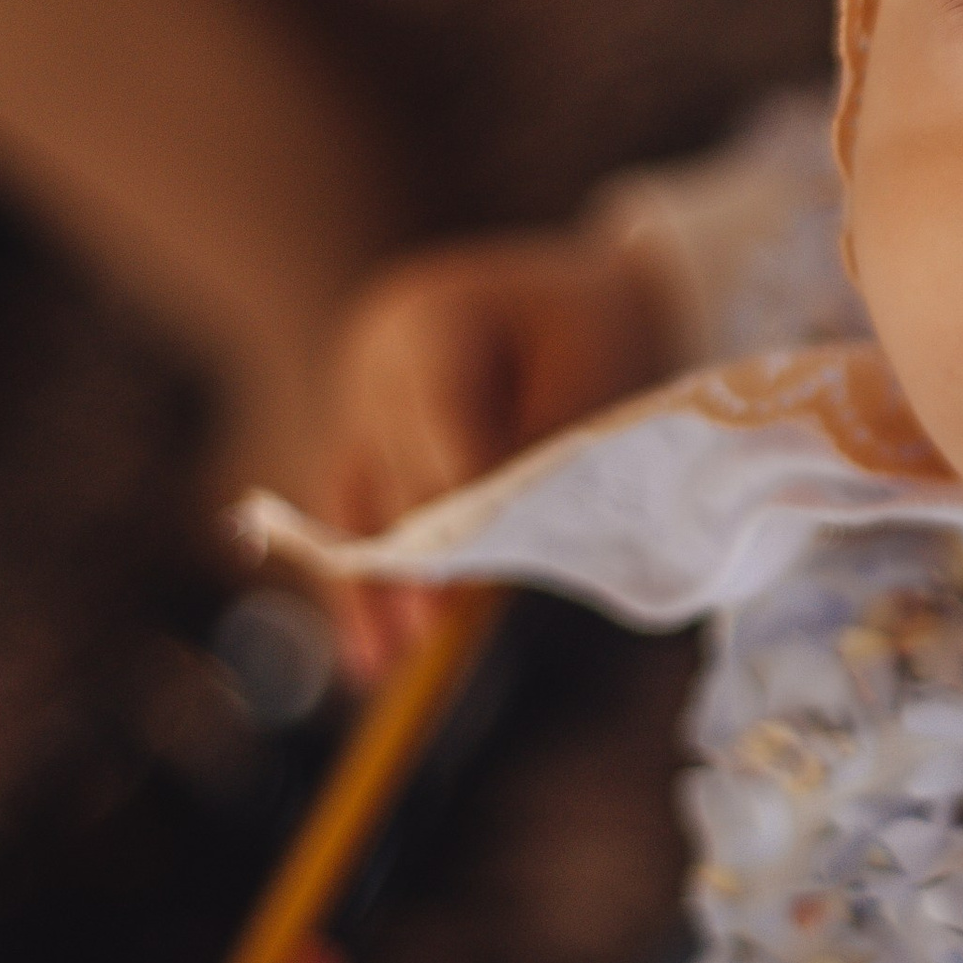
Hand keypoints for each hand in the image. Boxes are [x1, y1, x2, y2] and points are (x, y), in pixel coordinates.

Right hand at [315, 228, 676, 674]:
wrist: (596, 297)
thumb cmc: (606, 337)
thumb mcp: (589, 387)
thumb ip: (535, 462)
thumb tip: (479, 557)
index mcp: (435, 316)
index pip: (434, 414)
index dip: (443, 498)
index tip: (453, 566)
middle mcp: (377, 354)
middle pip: (390, 465)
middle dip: (411, 556)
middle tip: (425, 637)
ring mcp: (361, 394)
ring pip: (355, 500)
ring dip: (368, 584)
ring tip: (378, 665)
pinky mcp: (366, 437)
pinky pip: (359, 511)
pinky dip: (372, 575)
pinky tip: (371, 644)